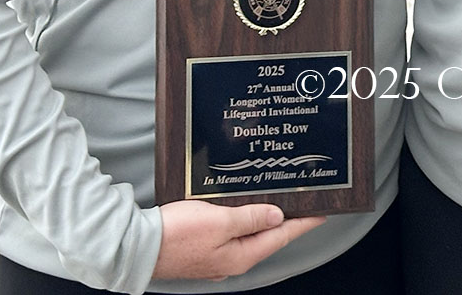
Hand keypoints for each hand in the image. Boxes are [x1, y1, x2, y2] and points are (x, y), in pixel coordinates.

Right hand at [153, 200, 325, 279]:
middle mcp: (232, 260)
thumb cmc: (178, 233)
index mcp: (241, 255)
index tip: (322, 212)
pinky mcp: (203, 250)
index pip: (281, 236)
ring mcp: (217, 257)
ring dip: (265, 218)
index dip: (303, 222)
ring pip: (250, 235)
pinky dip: (244, 220)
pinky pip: (232, 234)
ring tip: (278, 202)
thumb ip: (252, 218)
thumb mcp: (221, 221)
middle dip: (286, 220)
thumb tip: (277, 217)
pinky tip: (244, 209)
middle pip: (268, 237)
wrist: (139, 247)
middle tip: (303, 203)